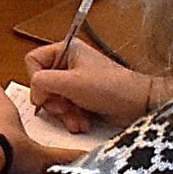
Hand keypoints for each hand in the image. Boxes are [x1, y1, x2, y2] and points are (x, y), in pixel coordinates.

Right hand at [27, 34, 169, 129]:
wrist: (139, 105)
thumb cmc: (111, 87)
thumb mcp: (70, 82)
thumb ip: (42, 82)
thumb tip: (34, 94)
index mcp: (66, 50)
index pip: (33, 61)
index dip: (36, 79)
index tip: (48, 91)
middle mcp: (69, 65)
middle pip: (43, 84)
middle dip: (53, 102)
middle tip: (65, 109)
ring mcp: (76, 83)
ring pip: (54, 100)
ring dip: (64, 114)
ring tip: (77, 120)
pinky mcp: (83, 99)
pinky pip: (66, 110)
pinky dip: (72, 118)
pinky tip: (83, 123)